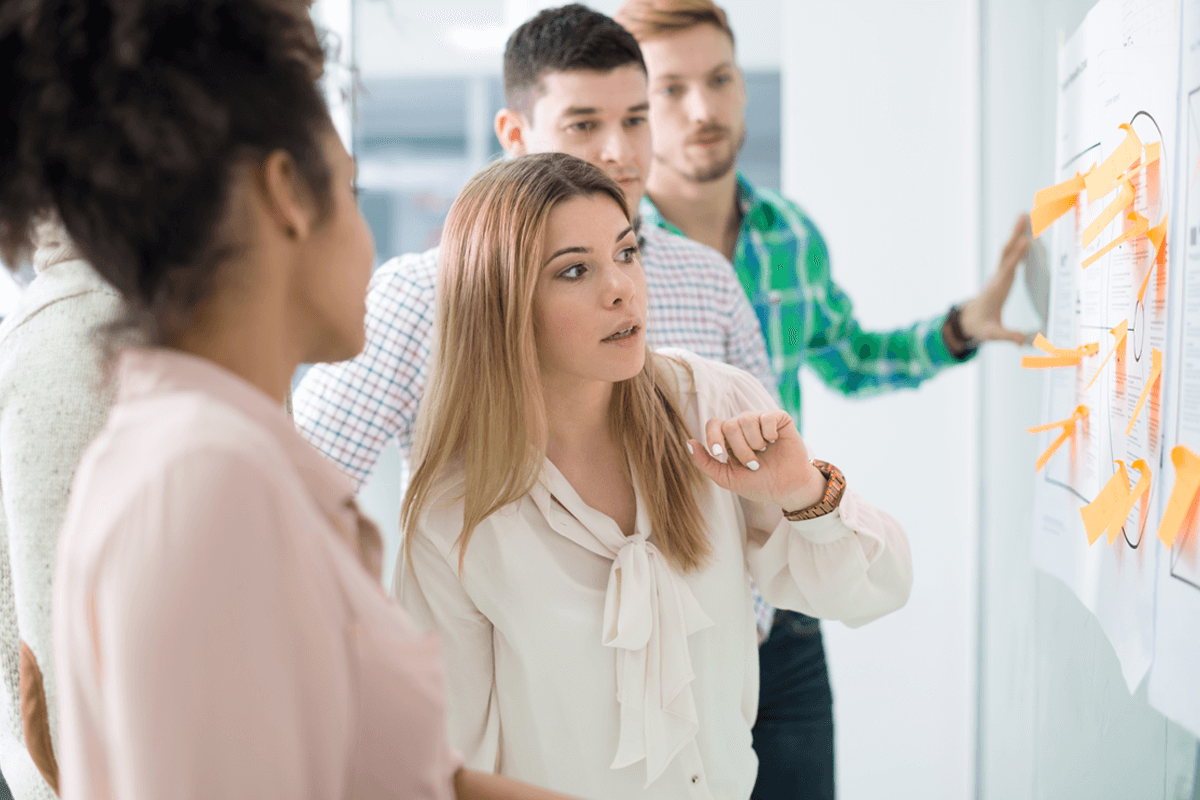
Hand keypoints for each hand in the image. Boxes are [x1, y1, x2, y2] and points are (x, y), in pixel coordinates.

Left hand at [687, 410, 826, 511]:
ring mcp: (761, 421)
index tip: (720, 453)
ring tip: (764, 453)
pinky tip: (775, 442)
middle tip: (753, 464)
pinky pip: (766, 416)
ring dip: (754, 443)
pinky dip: (769, 433)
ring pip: (746, 419)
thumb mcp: (726, 478)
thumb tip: (689, 442)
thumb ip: (705, 463)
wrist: (786, 489)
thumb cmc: (758, 484)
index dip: (713, 436)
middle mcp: (743, 426)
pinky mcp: (779, 419)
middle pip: (730, 425)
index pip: (713, 424)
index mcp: (729, 438)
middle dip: (740, 449)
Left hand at [957, 214, 1030, 344]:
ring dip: (1016, 234)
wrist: (968, 321)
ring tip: (1024, 216)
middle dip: (1015, 235)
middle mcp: (997, 279)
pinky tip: (1026, 234)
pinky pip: (1010, 256)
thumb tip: (1022, 341)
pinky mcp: (1002, 276)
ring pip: (1008, 251)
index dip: (1016, 256)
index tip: (1025, 241)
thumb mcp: (992, 334)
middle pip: (1006, 253)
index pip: (1007, 270)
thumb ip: (1007, 336)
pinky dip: (1018, 244)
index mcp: (996, 290)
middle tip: (1023, 216)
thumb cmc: (980, 326)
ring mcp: (999, 275)